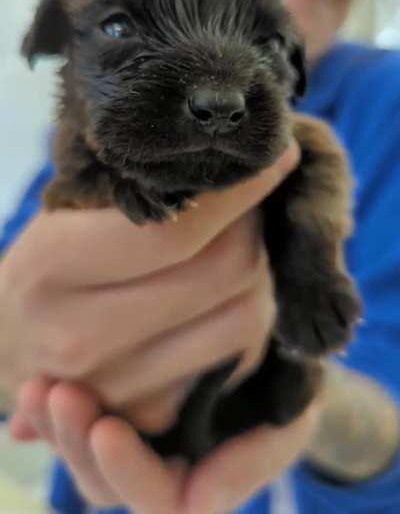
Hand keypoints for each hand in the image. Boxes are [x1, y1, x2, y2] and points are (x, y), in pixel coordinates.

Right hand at [2, 143, 298, 429]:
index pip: (178, 230)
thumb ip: (136, 190)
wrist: (9, 341)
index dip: (242, 191)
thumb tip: (226, 160)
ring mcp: (113, 388)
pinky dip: (247, 314)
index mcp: (52, 264)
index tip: (278, 157)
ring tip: (244, 243)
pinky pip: (237, 356)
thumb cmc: (50, 263)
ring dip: (262, 271)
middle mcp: (77, 335)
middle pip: (225, 273)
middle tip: (257, 200)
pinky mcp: (147, 416)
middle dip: (257, 226)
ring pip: (245, 319)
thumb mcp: (68, 212)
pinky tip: (229, 290)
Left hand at [13, 378, 318, 512]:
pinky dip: (46, 410)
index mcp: (196, 479)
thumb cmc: (287, 384)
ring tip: (37, 386)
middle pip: (104, 479)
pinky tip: (31, 385)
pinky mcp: (111, 401)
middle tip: (58, 395)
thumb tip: (196, 501)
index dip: (128, 471)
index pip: (157, 497)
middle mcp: (157, 465)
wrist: (271, 342)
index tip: (106, 430)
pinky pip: (71, 418)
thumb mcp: (289, 416)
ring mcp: (131, 435)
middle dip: (76, 442)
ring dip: (55, 423)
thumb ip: (254, 460)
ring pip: (80, 450)